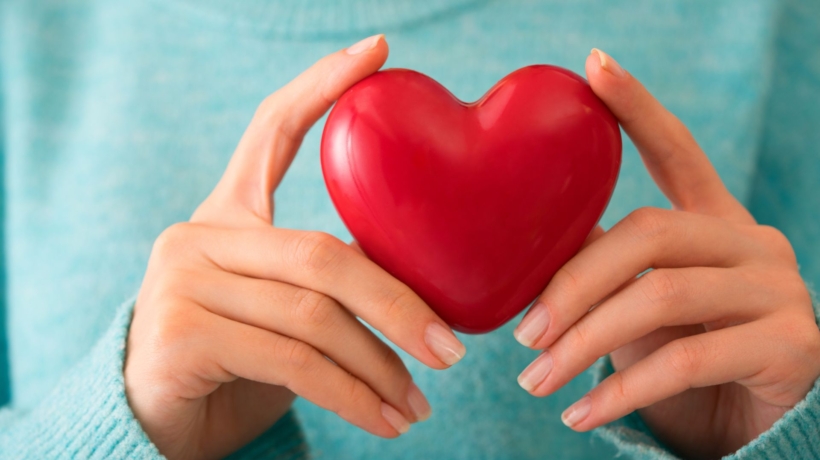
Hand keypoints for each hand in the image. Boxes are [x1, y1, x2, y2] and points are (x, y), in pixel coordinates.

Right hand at [124, 35, 465, 459]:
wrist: (159, 425)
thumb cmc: (235, 363)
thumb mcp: (283, 312)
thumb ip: (324, 282)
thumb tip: (416, 283)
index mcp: (227, 215)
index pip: (271, 131)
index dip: (322, 86)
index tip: (378, 50)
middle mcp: (198, 236)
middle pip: (320, 254)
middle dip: (397, 303)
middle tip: (451, 349)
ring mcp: (182, 282)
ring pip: (313, 316)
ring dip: (380, 367)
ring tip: (420, 405)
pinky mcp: (180, 334)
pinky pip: (292, 362)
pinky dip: (352, 396)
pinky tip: (387, 422)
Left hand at [513, 49, 819, 457]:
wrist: (748, 423)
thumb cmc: (682, 351)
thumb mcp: (640, 303)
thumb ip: (605, 266)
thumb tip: (522, 247)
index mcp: (715, 219)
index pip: (678, 149)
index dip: (638, 106)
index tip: (594, 66)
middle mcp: (754, 242)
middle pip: (649, 234)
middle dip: (572, 284)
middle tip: (522, 333)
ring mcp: (780, 290)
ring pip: (662, 298)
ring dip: (584, 344)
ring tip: (534, 380)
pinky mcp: (790, 346)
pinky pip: (685, 361)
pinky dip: (621, 392)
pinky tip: (579, 416)